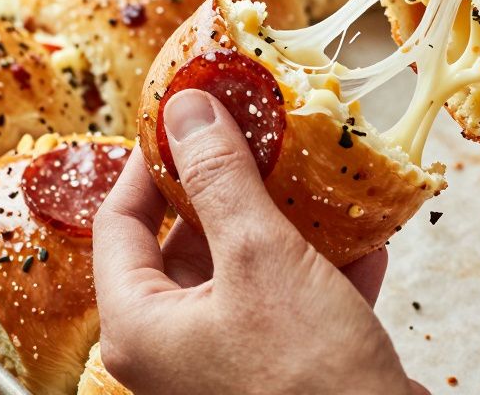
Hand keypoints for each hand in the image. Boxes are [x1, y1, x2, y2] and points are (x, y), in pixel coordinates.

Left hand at [94, 89, 423, 394]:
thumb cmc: (307, 374)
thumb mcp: (261, 256)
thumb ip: (221, 178)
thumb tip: (186, 110)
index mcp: (140, 326)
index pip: (118, 224)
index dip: (148, 164)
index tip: (183, 120)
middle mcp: (172, 350)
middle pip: (182, 247)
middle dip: (229, 190)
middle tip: (256, 139)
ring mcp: (223, 366)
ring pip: (242, 274)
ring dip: (282, 225)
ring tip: (311, 177)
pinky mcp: (276, 375)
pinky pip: (286, 307)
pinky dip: (319, 271)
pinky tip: (361, 238)